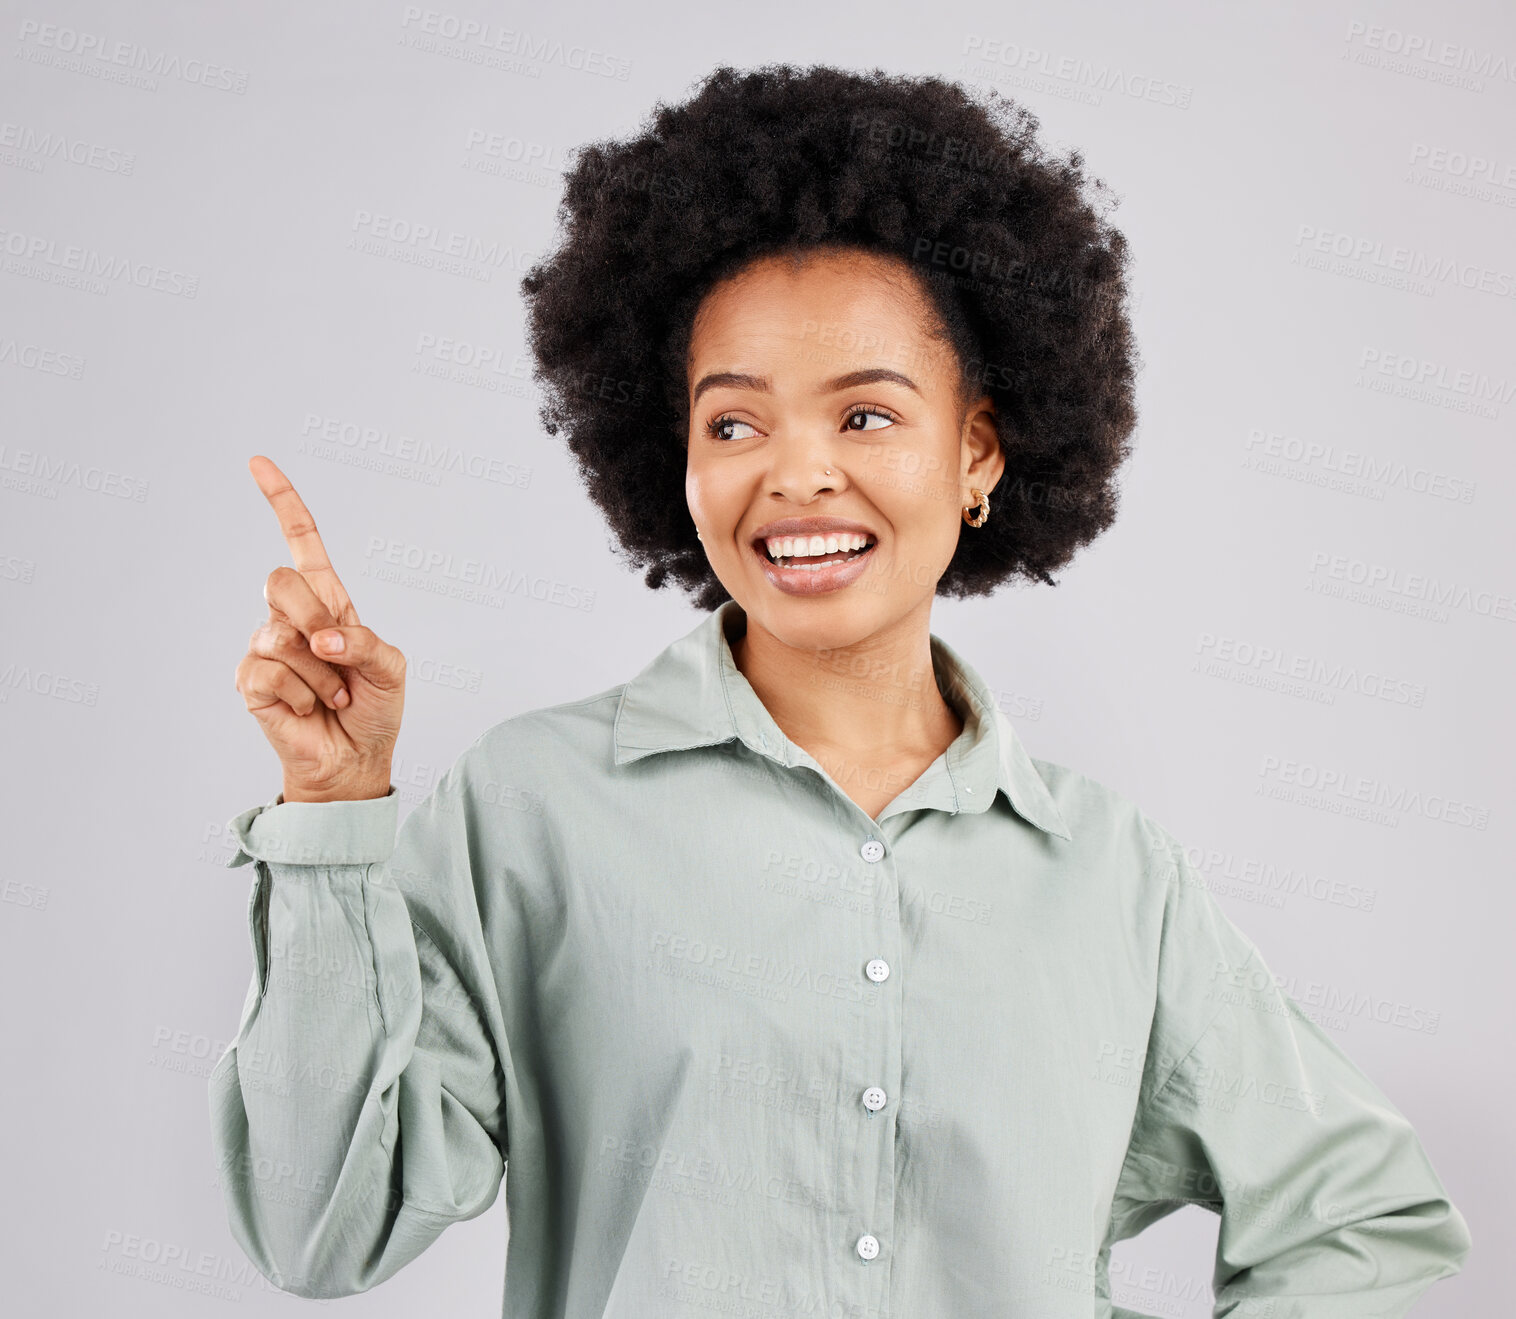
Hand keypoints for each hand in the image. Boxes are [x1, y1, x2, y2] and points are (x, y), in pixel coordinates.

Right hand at [234, 456, 405, 801]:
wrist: (355, 759)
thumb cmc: (373, 709)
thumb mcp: (391, 668)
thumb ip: (365, 643)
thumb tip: (321, 640)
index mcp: (328, 601)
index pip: (301, 542)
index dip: (282, 501)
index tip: (257, 463)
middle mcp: (292, 617)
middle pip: (279, 581)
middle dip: (316, 619)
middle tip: (338, 659)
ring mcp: (266, 646)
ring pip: (281, 636)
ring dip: (321, 675)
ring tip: (331, 695)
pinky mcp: (250, 680)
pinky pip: (271, 672)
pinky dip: (303, 695)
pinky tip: (309, 709)